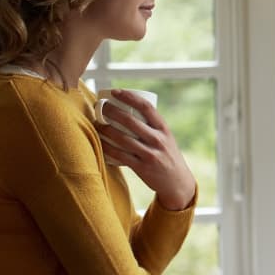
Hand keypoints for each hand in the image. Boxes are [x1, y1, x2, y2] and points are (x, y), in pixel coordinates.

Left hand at [98, 90, 196, 210]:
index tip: (116, 92)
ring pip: (122, 138)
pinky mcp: (142, 167)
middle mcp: (158, 139)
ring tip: (97, 124)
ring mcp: (150, 154)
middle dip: (111, 111)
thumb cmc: (167, 155)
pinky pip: (120, 155)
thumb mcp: (166, 138)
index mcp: (164, 128)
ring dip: (105, 129)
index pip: (146, 107)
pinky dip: (107, 148)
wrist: (177, 182)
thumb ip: (151, 127)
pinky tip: (100, 143)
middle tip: (101, 106)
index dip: (129, 97)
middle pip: (130, 120)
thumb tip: (128, 112)